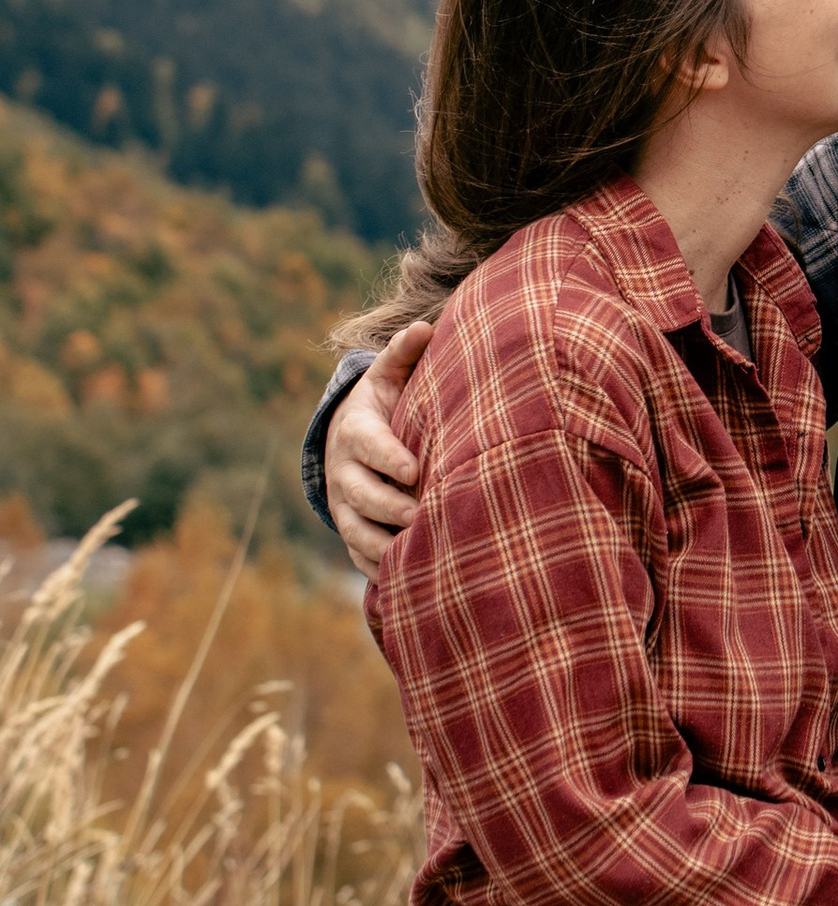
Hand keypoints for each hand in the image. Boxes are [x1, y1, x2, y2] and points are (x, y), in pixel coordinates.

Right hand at [324, 322, 431, 579]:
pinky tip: (407, 578)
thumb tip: (425, 326)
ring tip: (415, 552)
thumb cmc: (384, 405)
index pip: (369, 445)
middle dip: (389, 506)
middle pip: (360, 494)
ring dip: (383, 544)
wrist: (348, 439)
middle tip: (420, 515)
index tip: (415, 469)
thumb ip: (404, 354)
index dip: (389, 458)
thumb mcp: (389, 377)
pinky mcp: (351, 531)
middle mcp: (344, 471)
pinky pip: (359, 553)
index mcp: (356, 431)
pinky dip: (378, 567)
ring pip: (356, 530)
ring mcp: (344, 505)